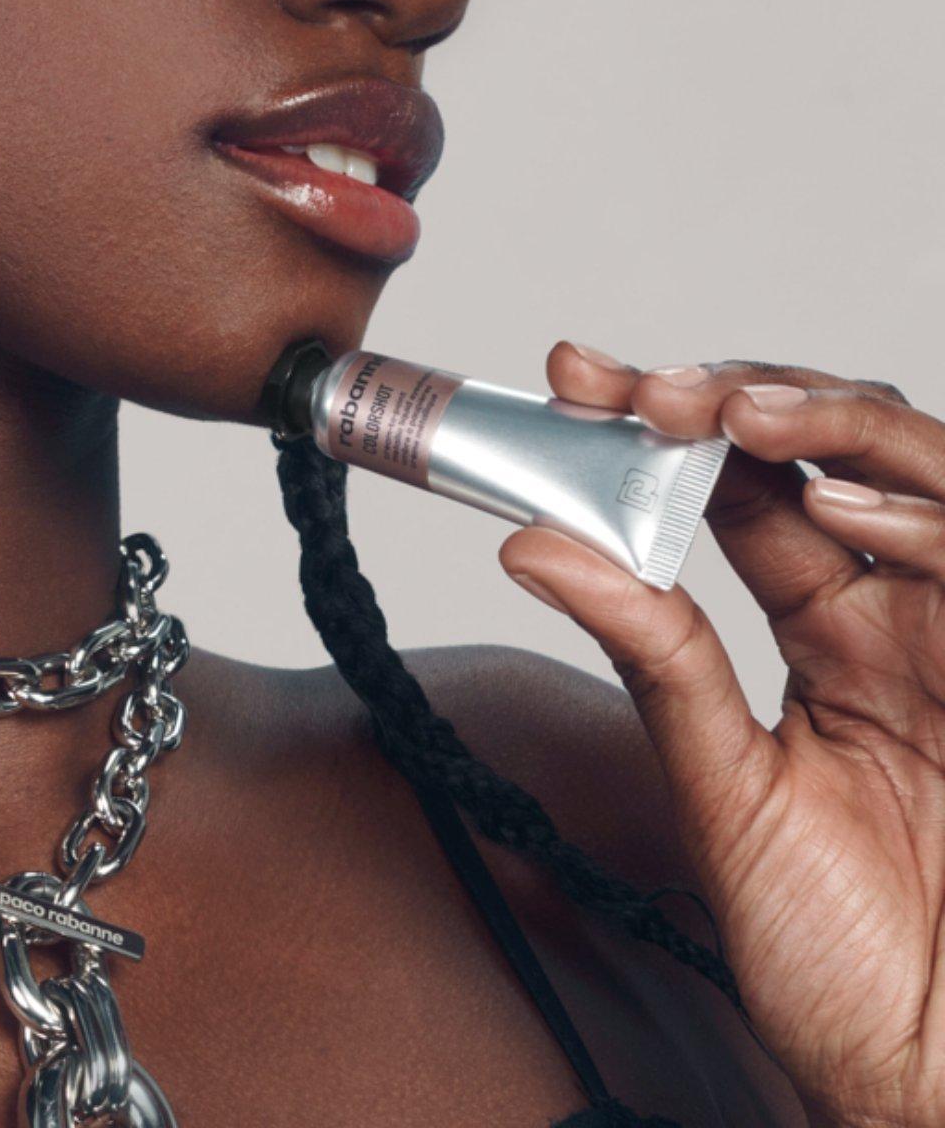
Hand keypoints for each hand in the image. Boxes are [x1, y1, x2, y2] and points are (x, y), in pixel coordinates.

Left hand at [497, 343, 944, 1127]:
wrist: (927, 1082)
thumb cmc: (841, 957)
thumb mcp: (723, 789)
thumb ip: (653, 656)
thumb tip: (531, 540)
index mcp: (828, 632)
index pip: (741, 487)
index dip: (665, 422)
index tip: (575, 378)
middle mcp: (900, 618)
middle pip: (833, 453)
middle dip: (740, 396)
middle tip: (649, 388)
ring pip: (921, 474)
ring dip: (829, 422)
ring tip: (735, 417)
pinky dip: (920, 522)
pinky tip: (838, 510)